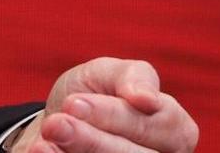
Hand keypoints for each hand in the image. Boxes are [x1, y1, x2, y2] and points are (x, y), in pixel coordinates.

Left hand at [11, 57, 196, 152]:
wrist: (59, 125)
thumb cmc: (92, 95)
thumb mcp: (108, 73)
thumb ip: (133, 76)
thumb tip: (148, 99)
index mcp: (177, 130)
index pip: (156, 125)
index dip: (113, 115)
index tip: (73, 103)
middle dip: (91, 139)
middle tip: (55, 123)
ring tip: (46, 138)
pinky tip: (43, 150)